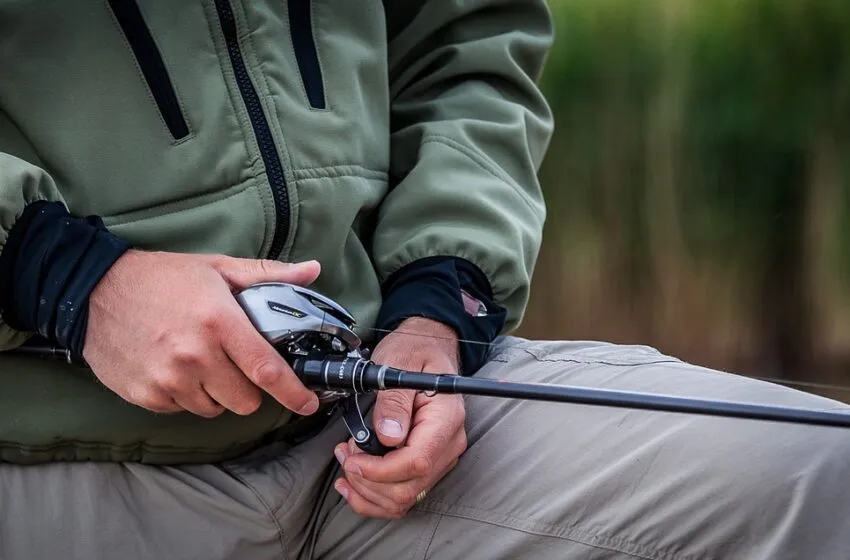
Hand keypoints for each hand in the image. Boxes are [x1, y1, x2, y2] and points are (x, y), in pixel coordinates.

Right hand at [83, 249, 321, 417]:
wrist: (93, 291)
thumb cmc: (163, 278)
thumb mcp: (217, 267)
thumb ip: (267, 275)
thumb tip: (312, 271)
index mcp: (219, 322)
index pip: (266, 369)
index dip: (293, 392)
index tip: (308, 403)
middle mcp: (195, 355)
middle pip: (245, 400)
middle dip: (249, 388)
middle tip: (236, 365)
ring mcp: (168, 379)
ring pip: (215, 408)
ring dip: (216, 393)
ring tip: (201, 361)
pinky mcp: (146, 395)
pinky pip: (183, 409)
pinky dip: (186, 395)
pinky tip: (175, 368)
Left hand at [333, 317, 466, 518]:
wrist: (428, 349)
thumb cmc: (415, 352)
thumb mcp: (399, 364)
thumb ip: (394, 401)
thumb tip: (388, 435)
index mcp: (446, 418)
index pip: (417, 462)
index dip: (379, 470)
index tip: (352, 459)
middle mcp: (449, 443)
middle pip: (408, 487)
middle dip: (367, 479)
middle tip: (345, 454)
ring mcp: (441, 457)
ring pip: (403, 498)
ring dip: (367, 490)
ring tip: (348, 462)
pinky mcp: (428, 464)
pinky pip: (403, 495)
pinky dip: (374, 497)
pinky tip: (354, 484)